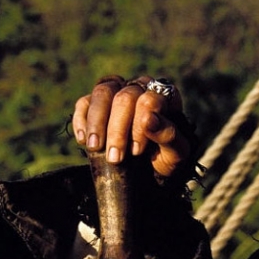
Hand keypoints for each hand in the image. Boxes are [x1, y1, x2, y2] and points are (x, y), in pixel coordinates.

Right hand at [72, 75, 191, 180]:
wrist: (151, 169)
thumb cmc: (167, 157)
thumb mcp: (176, 153)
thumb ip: (168, 135)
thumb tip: (149, 119)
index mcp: (166, 97)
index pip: (149, 100)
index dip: (139, 126)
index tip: (136, 151)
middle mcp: (142, 88)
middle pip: (124, 97)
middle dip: (117, 129)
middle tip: (115, 157)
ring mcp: (118, 91)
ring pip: (102, 92)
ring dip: (96, 122)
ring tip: (96, 147)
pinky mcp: (97, 103)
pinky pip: (84, 102)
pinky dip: (82, 120)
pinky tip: (84, 140)